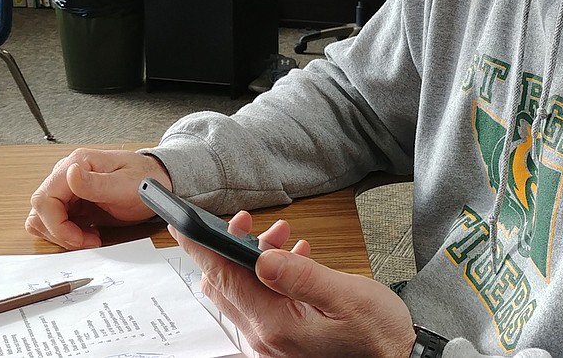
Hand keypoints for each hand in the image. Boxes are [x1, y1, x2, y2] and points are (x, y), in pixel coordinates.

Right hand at [25, 148, 171, 249]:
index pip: (44, 199)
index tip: (76, 239)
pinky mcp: (72, 202)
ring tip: (90, 237)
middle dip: (60, 233)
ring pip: (43, 219)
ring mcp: (68, 188)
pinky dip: (67, 234)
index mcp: (77, 163)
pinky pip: (56, 222)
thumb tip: (70, 174)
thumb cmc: (146, 180)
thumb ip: (96, 183)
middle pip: (40, 211)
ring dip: (62, 235)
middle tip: (88, 241)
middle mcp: (67, 173)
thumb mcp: (127, 185)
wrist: (157, 182)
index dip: (55, 224)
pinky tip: (88, 234)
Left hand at [174, 215, 416, 357]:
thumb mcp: (349, 298)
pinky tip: (293, 259)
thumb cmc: (380, 337)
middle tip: (244, 220)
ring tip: (281, 236)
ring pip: (241, 293)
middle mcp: (266, 338)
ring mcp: (273, 343)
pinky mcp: (283, 342)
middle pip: (225, 287)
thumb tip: (262, 257)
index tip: (183, 224)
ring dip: (251, 260)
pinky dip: (267, 276)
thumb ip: (303, 277)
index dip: (202, 248)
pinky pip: (260, 304)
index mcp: (277, 326)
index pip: (226, 279)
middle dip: (227, 248)